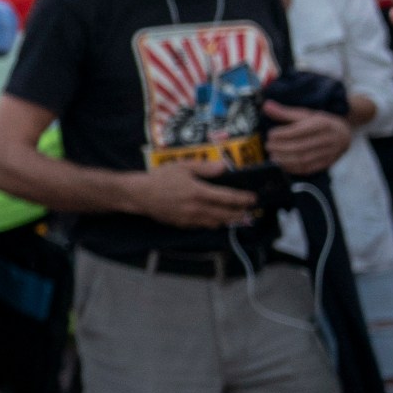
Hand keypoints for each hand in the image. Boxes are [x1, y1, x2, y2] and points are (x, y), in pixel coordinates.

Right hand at [124, 160, 257, 228]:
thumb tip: (224, 167)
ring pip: (216, 223)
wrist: (140, 194)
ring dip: (228, 220)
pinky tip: (214, 219)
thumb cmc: (160, 177)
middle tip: (248, 210)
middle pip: (226, 214)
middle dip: (240, 213)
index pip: (228, 198)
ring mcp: (191, 218)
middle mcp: (198, 208)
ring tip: (235, 216)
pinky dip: (212, 223)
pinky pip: (203, 226)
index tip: (253, 198)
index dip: (243, 199)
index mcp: (199, 192)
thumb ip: (205, 167)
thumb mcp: (182, 166)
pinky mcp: (183, 224)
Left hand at [263, 101, 352, 175]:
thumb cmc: (320, 123)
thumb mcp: (305, 114)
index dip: (282, 134)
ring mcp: (328, 153)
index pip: (299, 130)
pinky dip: (293, 168)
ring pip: (304, 159)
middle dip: (281, 148)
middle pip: (300, 146)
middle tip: (268, 146)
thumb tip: (266, 106)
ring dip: (284, 160)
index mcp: (321, 124)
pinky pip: (309, 169)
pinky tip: (282, 165)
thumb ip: (285, 112)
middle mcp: (326, 139)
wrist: (344, 135)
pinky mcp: (327, 163)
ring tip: (272, 156)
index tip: (270, 134)